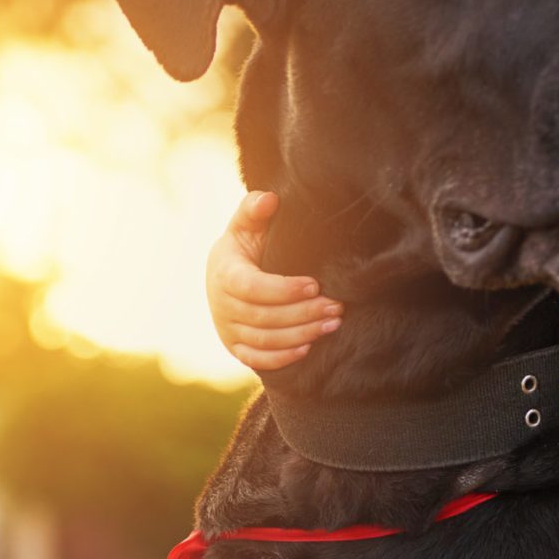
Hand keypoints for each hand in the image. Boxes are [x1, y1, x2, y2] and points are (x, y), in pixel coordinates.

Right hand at [205, 191, 342, 370]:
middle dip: (304, 313)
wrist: (224, 275)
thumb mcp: (245, 225)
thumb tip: (268, 199)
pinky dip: (282, 357)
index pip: (251, 288)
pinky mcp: (235, 347)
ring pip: (264, 340)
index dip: (283, 289)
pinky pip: (256, 359)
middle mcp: (221, 305)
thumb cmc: (244, 246)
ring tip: (333, 323)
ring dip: (301, 334)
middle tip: (336, 307)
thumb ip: (253, 209)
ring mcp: (226, 329)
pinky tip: (309, 347)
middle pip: (263, 317)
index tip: (315, 283)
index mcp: (224, 273)